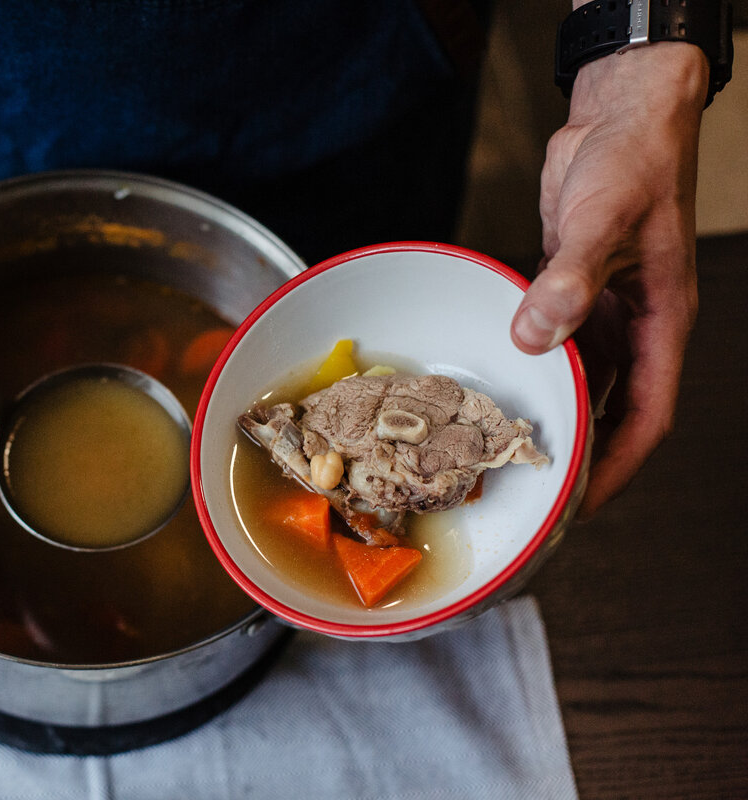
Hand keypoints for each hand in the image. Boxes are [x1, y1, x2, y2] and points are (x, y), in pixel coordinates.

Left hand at [512, 43, 707, 517]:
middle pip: (611, 410)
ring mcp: (602, 308)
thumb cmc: (633, 161)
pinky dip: (533, 368)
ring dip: (554, 412)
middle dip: (580, 453)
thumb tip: (535, 337)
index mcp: (661, 322)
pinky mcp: (570, 288)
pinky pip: (553, 344)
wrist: (620, 116)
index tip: (582, 504)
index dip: (618, 466)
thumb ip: (568, 278)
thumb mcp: (601, 219)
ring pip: (581, 381)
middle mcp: (635, 324)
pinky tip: (502, 383)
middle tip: (534, 489)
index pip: (647, 416)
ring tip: (511, 450)